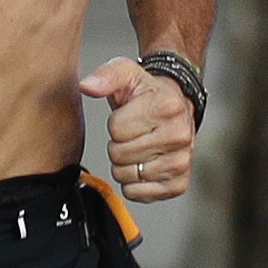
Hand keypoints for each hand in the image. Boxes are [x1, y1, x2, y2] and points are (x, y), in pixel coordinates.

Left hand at [85, 56, 197, 200]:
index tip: (129, 116)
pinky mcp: (179, 183)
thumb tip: (86, 85)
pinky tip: (144, 164)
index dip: (115, 124)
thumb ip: (105, 76)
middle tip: (133, 134)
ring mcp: (181, 162)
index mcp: (166, 107)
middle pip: (119, 155)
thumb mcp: (126, 74)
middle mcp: (179, 135)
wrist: (176, 107)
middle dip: (118, 144)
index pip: (116, 129)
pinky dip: (134, 183)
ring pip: (126, 176)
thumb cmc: (148, 93)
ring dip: (124, 164)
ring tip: (139, 147)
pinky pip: (139, 194)